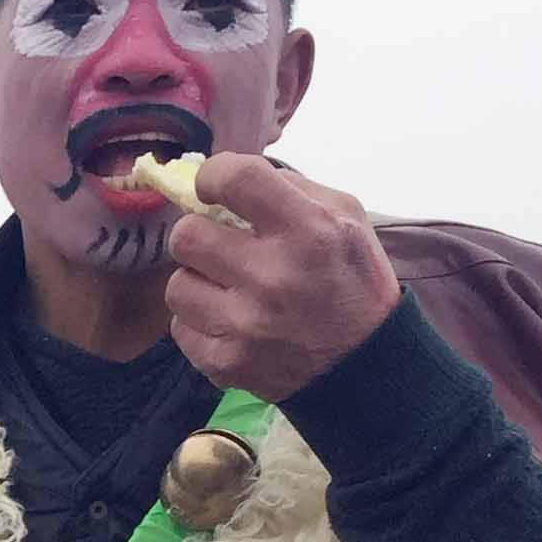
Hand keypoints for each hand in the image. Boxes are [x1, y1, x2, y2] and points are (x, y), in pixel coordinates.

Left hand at [161, 154, 399, 401]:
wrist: (365, 365)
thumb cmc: (353, 280)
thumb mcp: (346, 218)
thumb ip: (289, 188)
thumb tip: (226, 177)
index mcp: (309, 231)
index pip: (235, 179)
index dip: (213, 175)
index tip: (211, 187)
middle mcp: (272, 277)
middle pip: (186, 236)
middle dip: (199, 235)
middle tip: (218, 244)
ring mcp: (245, 326)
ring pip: (176, 285)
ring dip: (197, 281)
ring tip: (227, 287)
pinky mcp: (224, 363)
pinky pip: (181, 327)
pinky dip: (200, 322)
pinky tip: (230, 321)